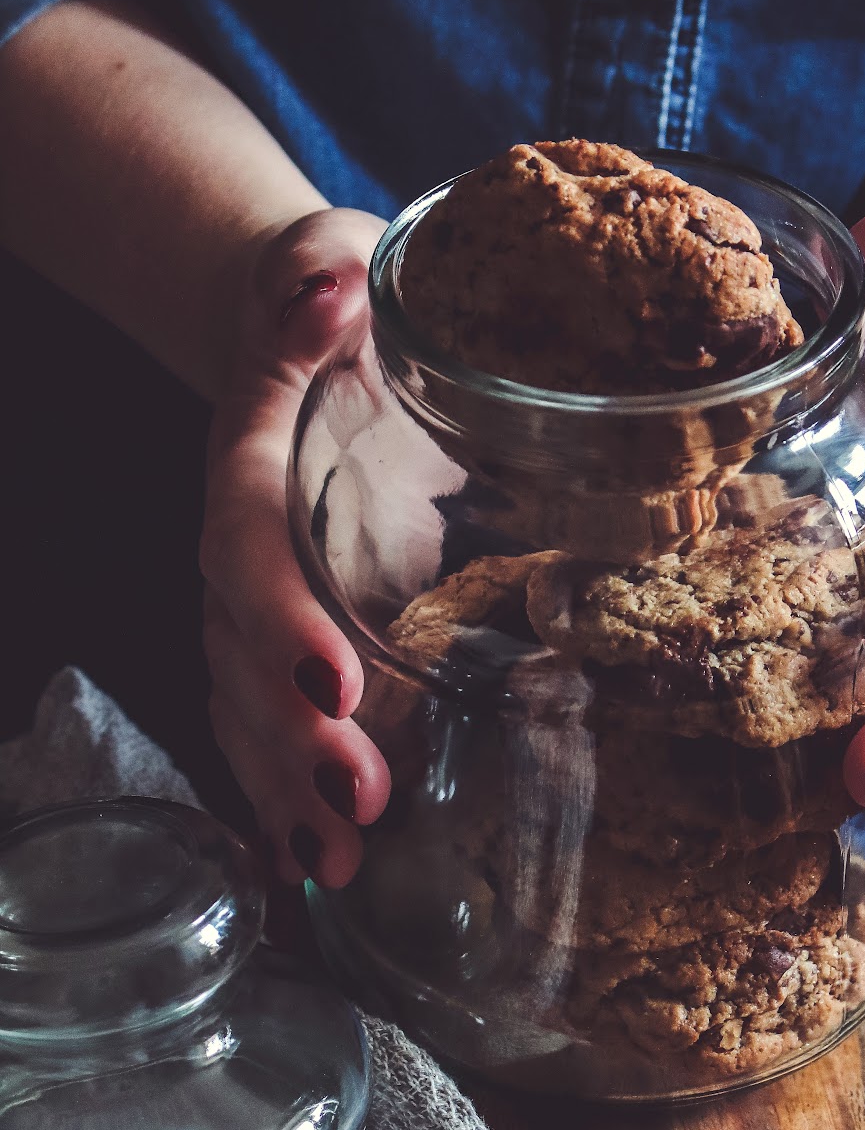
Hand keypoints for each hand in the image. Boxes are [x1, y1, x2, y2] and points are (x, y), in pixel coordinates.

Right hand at [201, 208, 391, 887]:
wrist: (305, 336)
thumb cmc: (337, 306)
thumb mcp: (333, 263)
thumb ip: (315, 275)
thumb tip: (323, 289)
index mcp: (250, 464)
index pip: (249, 545)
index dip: (279, 619)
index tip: (337, 683)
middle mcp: (239, 549)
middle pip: (242, 654)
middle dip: (294, 738)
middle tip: (360, 805)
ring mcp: (253, 605)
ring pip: (247, 707)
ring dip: (288, 791)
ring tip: (341, 865)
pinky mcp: (281, 639)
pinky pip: (264, 723)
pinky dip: (283, 795)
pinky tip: (314, 865)